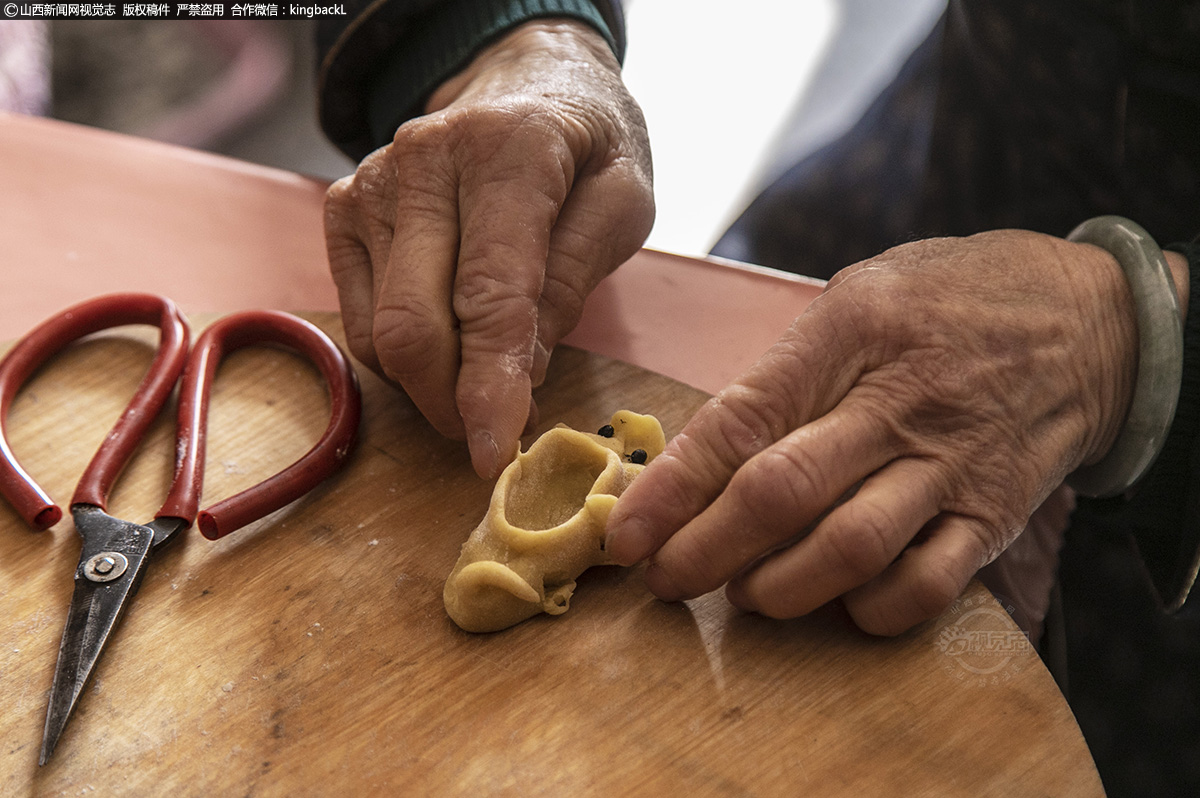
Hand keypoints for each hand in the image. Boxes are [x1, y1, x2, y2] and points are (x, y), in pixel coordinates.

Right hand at [324, 19, 652, 477]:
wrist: (525, 80)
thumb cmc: (587, 148)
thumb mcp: (622, 205)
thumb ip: (570, 282)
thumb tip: (517, 375)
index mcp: (508, 150)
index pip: (489, 294)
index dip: (489, 385)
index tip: (494, 454)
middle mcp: (423, 161)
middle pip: (413, 325)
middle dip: (452, 403)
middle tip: (497, 430)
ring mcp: (372, 184)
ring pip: (379, 333)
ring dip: (429, 386)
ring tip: (482, 382)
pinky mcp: (343, 209)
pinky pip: (360, 319)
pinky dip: (401, 357)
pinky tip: (448, 344)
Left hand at [606, 231, 1141, 634]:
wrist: (1090, 322)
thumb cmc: (948, 302)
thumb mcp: (858, 298)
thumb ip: (786, 371)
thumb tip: (699, 454)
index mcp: (852, 331)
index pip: (744, 419)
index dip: (674, 486)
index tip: (626, 532)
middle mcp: (900, 401)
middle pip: (783, 495)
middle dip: (705, 550)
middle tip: (663, 579)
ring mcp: (952, 464)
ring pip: (848, 549)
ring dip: (776, 587)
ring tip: (742, 592)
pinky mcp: (994, 516)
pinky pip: (925, 586)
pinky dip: (866, 611)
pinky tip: (834, 602)